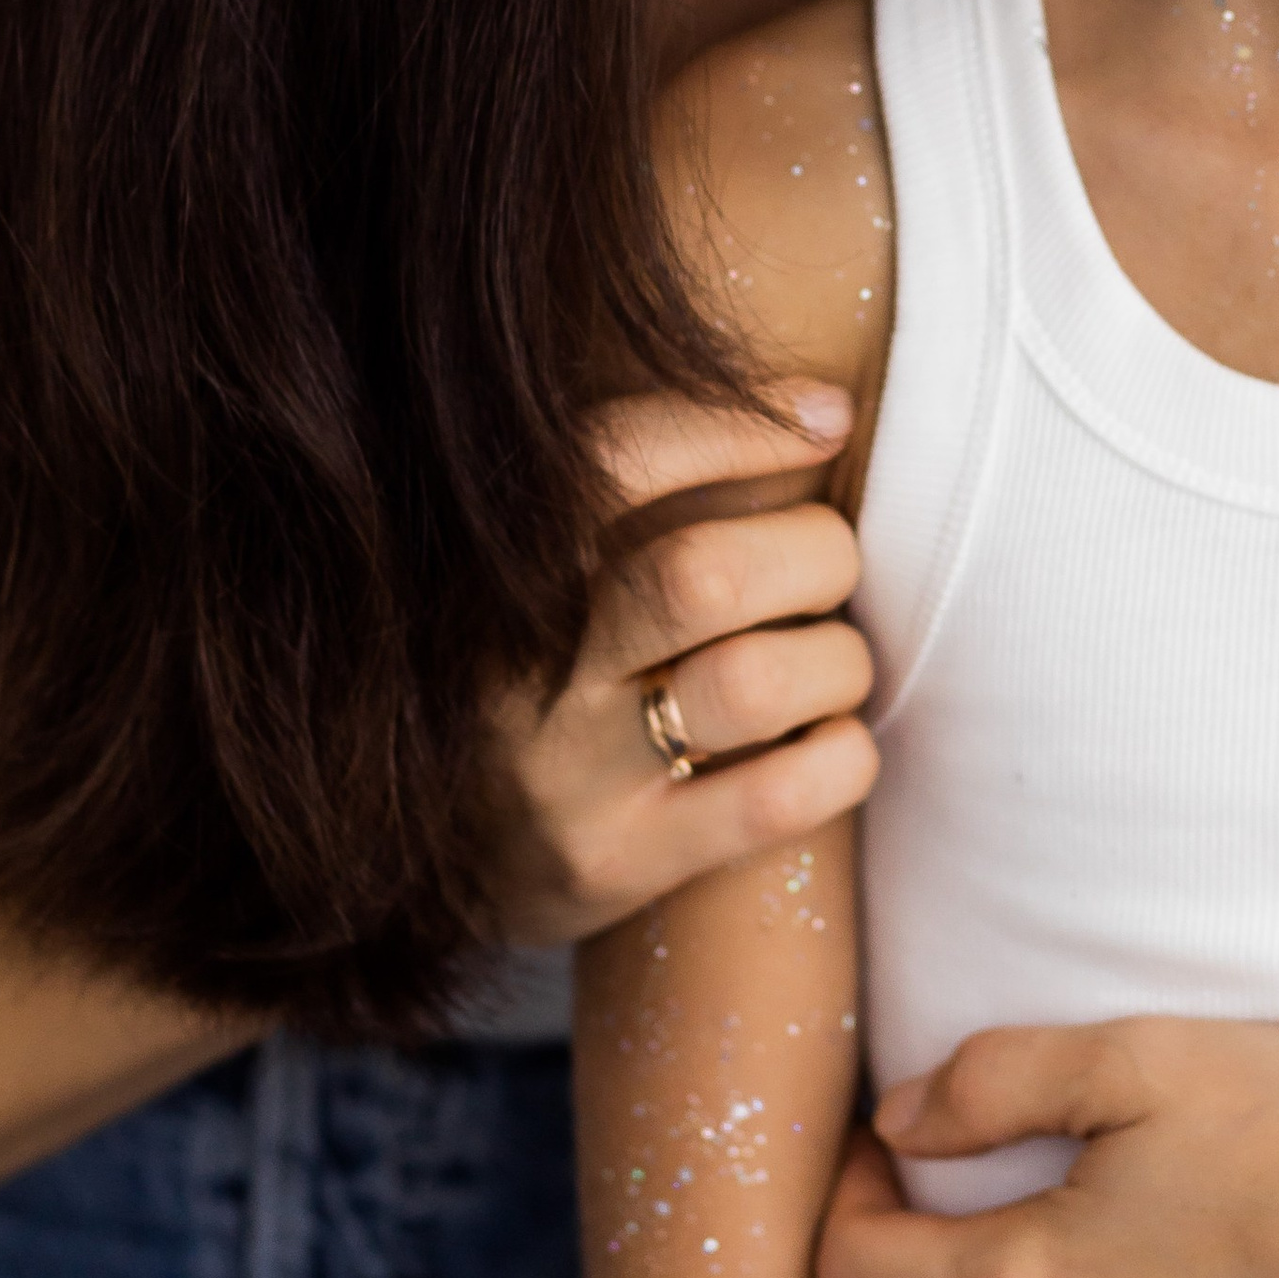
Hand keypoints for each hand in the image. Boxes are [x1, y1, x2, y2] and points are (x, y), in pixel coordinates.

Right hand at [482, 387, 876, 945]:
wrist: (438, 853)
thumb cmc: (542, 664)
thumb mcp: (556, 564)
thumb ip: (648, 489)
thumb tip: (822, 413)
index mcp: (505, 559)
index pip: (617, 455)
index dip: (740, 424)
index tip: (825, 419)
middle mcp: (521, 664)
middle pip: (701, 576)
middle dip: (813, 553)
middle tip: (827, 567)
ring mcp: (565, 774)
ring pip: (748, 686)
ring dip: (835, 661)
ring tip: (830, 662)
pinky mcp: (613, 864)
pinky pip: (773, 801)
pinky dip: (840, 756)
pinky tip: (828, 742)